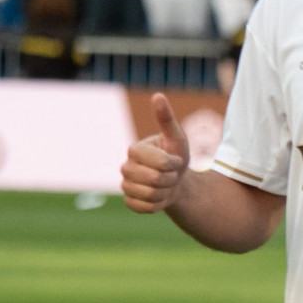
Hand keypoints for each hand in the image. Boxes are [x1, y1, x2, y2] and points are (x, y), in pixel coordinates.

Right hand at [121, 92, 189, 213]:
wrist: (176, 181)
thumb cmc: (176, 155)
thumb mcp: (176, 137)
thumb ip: (166, 118)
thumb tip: (158, 95)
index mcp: (134, 149)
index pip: (160, 163)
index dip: (173, 164)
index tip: (174, 160)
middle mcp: (126, 167)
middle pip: (155, 180)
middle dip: (171, 179)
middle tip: (172, 174)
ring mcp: (125, 185)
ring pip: (151, 195)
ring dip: (166, 192)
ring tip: (166, 184)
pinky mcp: (129, 201)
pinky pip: (146, 207)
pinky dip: (158, 204)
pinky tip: (159, 196)